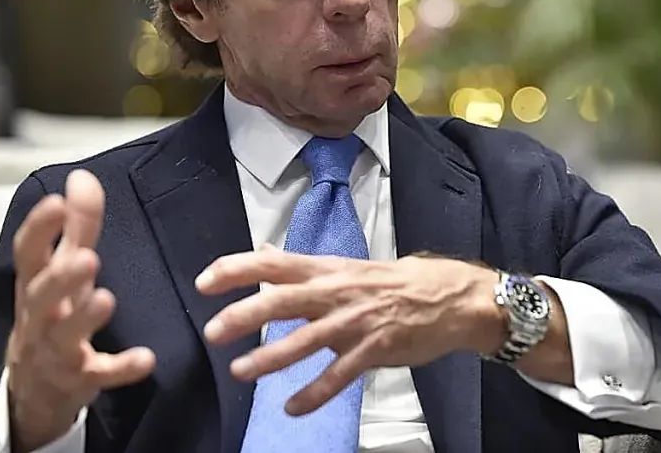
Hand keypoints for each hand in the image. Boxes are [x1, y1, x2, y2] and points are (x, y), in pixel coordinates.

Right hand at [6, 170, 155, 451]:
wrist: (35, 387)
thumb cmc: (54, 311)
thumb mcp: (63, 268)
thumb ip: (78, 225)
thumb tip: (82, 176)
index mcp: (35, 283)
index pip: (28, 254)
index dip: (39, 229)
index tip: (56, 203)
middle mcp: (40, 316)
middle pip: (41, 297)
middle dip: (61, 278)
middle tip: (87, 259)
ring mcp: (56, 351)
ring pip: (63, 337)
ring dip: (83, 319)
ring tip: (106, 299)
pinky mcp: (80, 380)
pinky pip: (99, 375)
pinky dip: (120, 369)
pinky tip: (146, 359)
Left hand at [195, 247, 504, 414]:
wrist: (455, 298)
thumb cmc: (401, 281)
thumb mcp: (350, 265)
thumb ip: (305, 267)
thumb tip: (268, 252)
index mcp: (330, 269)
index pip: (276, 262)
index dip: (239, 268)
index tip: (205, 281)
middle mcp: (339, 292)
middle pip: (285, 298)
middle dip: (246, 314)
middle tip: (213, 332)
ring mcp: (357, 321)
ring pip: (308, 339)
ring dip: (272, 358)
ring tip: (242, 372)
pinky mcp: (376, 348)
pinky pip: (341, 374)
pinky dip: (316, 393)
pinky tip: (292, 408)